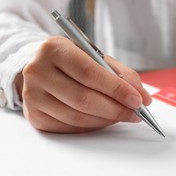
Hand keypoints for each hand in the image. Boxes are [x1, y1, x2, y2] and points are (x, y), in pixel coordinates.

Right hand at [16, 36, 151, 132]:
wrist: (43, 68)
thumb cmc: (74, 62)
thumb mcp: (96, 57)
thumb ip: (122, 74)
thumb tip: (143, 98)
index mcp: (54, 48)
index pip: (89, 73)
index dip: (116, 89)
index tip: (138, 100)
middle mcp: (38, 71)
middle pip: (83, 98)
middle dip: (116, 109)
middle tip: (136, 113)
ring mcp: (32, 95)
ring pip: (78, 117)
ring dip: (107, 120)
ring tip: (123, 115)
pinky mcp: (35, 116)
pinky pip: (70, 127)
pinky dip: (93, 126)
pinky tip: (105, 119)